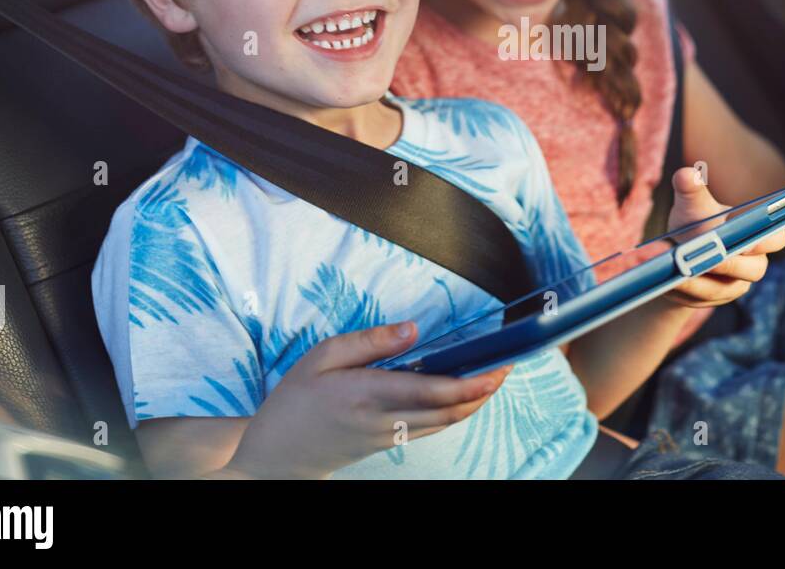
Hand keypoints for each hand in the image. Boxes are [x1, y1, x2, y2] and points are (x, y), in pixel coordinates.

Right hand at [227, 321, 511, 478]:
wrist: (276, 455)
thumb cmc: (295, 400)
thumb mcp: (321, 357)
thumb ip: (369, 341)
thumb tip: (412, 329)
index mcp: (367, 393)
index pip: (433, 391)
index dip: (471, 381)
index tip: (497, 365)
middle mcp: (385, 420)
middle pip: (449, 411)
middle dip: (483, 391)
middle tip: (507, 366)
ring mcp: (389, 437)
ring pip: (444, 424)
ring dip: (474, 403)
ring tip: (494, 376)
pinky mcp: (389, 444)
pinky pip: (431, 429)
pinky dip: (454, 412)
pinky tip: (463, 395)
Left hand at [662, 166, 784, 308]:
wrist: (674, 253)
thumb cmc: (693, 222)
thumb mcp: (691, 205)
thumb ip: (691, 189)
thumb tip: (686, 175)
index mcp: (755, 233)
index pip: (777, 237)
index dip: (769, 239)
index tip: (750, 237)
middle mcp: (751, 262)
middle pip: (754, 269)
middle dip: (730, 262)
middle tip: (710, 256)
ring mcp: (734, 285)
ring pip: (724, 287)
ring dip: (700, 278)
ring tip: (676, 267)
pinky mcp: (713, 300)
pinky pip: (702, 298)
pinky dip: (685, 289)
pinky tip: (667, 281)